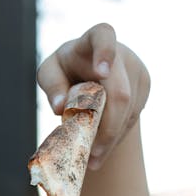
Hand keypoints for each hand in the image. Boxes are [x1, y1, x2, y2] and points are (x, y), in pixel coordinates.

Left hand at [37, 23, 149, 169]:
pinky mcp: (144, 86)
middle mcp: (121, 52)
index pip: (103, 37)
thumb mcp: (51, 72)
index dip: (104, 53)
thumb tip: (60, 107)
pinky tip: (104, 148)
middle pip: (120, 93)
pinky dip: (117, 136)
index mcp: (93, 39)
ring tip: (94, 159)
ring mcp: (136, 69)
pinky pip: (133, 117)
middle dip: (108, 128)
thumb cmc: (66, 69)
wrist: (92, 67)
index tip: (102, 72)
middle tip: (93, 155)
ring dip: (112, 138)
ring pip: (129, 111)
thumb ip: (52, 85)